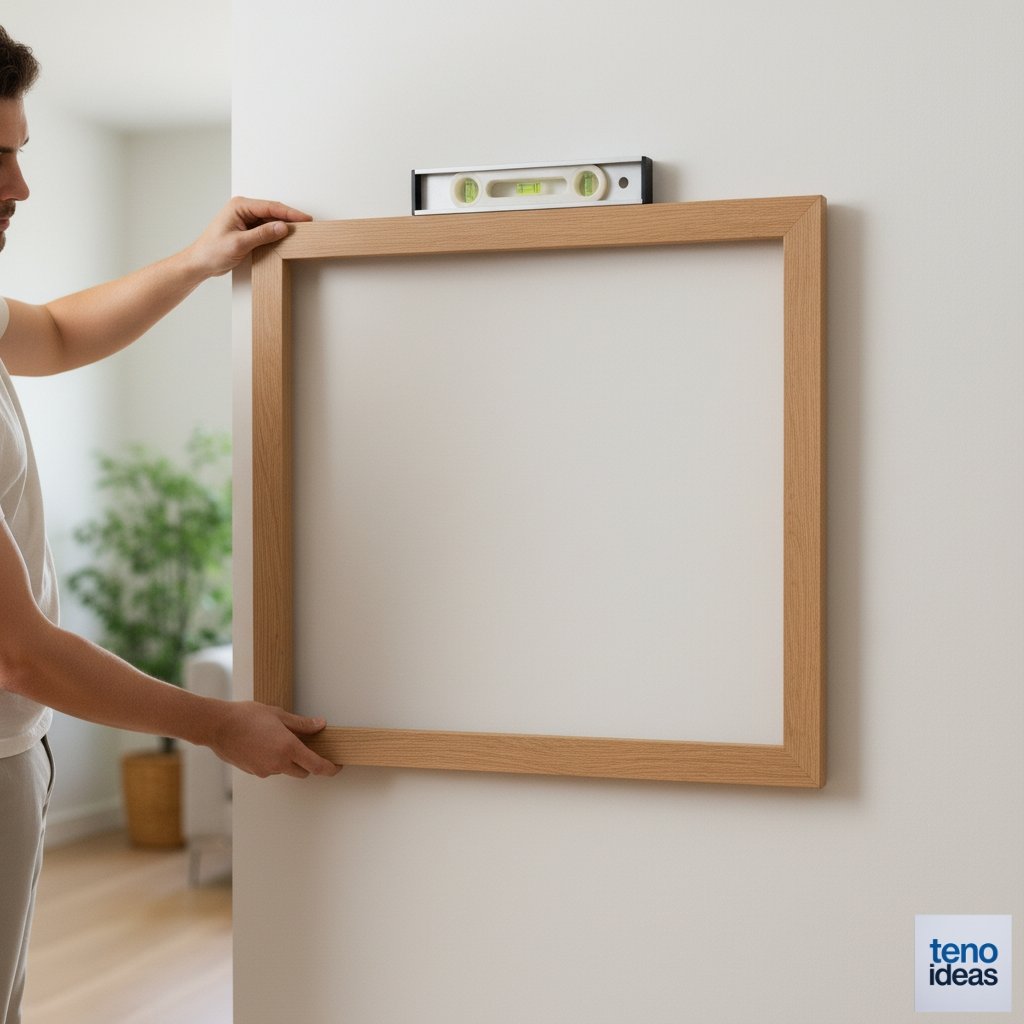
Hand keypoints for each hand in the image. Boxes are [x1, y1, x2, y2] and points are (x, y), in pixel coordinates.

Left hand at [186, 196, 312, 277]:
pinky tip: (285, 239)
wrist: (199, 263)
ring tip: (299, 233)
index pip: (270, 207)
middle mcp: (243, 209)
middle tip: (307, 226)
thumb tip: (283, 227)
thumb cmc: (212, 251)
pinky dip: (276, 234)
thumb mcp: (239, 243)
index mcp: (239, 206)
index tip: (305, 219)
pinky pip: (266, 229)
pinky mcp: (247, 230)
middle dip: (289, 218)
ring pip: (271, 220)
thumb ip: (262, 234)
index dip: (289, 213)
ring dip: (283, 227)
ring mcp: (246, 219)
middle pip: (273, 212)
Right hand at [207, 701, 340, 778]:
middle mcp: (278, 763)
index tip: (336, 767)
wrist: (217, 726)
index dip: (330, 769)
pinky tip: (264, 745)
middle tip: (306, 746)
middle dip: (308, 762)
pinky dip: (273, 761)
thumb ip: (302, 724)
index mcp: (288, 748)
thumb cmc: (246, 716)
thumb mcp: (278, 714)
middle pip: (303, 771)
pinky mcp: (253, 772)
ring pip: (285, 770)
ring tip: (277, 740)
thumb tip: (320, 725)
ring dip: (288, 761)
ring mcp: (265, 770)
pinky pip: (270, 769)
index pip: (317, 766)